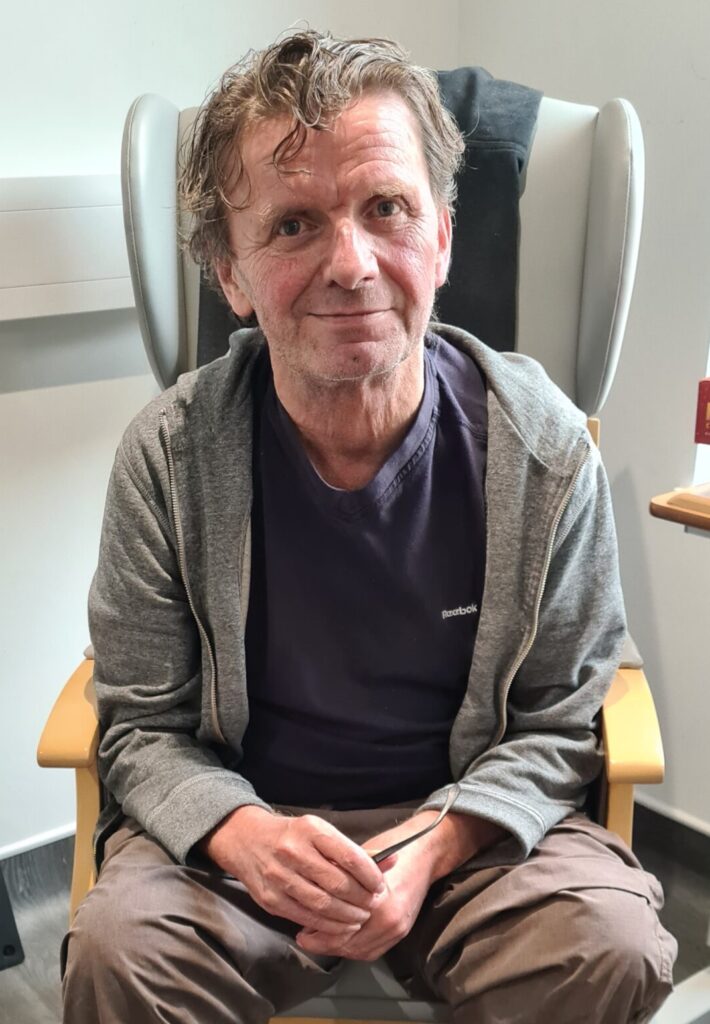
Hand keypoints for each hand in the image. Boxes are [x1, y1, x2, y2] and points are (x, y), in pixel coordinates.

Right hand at [200, 805, 384, 934]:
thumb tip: (391, 860)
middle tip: (373, 905)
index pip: (350, 856)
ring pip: (323, 904)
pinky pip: (306, 917)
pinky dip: (328, 926)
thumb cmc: (293, 836)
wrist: (248, 840)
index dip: (370, 875)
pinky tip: (340, 926)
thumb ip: (351, 850)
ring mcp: (280, 876)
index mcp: (311, 830)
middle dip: (362, 899)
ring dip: (348, 916)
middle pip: (338, 884)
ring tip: (360, 917)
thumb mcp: (320, 832)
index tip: (380, 885)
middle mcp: (294, 851)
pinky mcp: (271, 899)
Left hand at [295, 808, 506, 960]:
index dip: (318, 931)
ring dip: (338, 948)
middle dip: (324, 943)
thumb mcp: (359, 858)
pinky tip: (340, 940)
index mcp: (378, 902)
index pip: (340, 929)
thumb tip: (309, 888)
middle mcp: (389, 921)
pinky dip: (354, 947)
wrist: (427, 851)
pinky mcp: (401, 931)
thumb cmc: (393, 847)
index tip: (301, 929)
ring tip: (318, 939)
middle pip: (348, 945)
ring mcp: (397, 929)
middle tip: (304, 937)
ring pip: (359, 951)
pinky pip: (372, 950)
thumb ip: (338, 876)